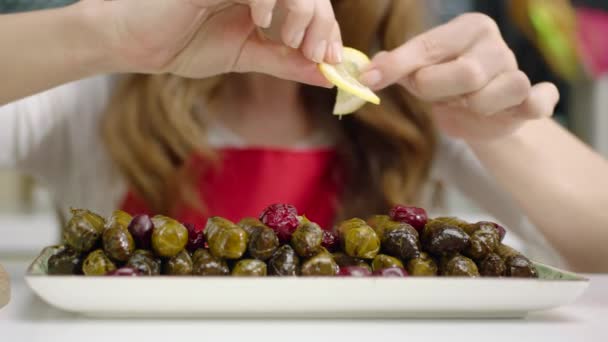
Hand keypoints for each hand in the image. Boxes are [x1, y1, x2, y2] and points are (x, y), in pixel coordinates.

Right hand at [83, 0, 341, 85]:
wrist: (139, 43)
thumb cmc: (186, 45)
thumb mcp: (247, 56)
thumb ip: (285, 62)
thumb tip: (325, 75)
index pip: (311, 5)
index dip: (328, 30)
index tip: (331, 60)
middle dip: (322, 23)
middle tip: (317, 55)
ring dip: (303, 11)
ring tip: (293, 43)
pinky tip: (262, 24)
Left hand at [360, 13, 559, 141]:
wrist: (480, 115)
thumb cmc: (445, 85)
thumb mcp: (418, 72)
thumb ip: (398, 68)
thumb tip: (367, 71)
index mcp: (468, 28)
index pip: (430, 47)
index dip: (398, 65)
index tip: (369, 79)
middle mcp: (496, 45)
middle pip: (465, 74)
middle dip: (437, 91)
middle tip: (432, 94)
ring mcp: (517, 72)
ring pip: (489, 97)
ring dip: (468, 109)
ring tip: (463, 103)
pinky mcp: (532, 100)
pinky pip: (538, 102)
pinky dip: (533, 105)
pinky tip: (522, 108)